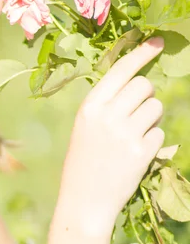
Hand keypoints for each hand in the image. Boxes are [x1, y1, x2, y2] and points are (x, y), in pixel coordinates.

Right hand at [56, 36, 164, 236]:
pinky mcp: (141, 152)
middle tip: (137, 114)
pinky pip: (160, 132)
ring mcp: (125, 134)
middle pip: (144, 86)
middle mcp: (107, 115)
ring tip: (134, 137)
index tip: (158, 42)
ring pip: (156, 107)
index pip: (120, 70)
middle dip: (147, 96)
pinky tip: (136, 155)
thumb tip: (138, 82)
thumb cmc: (83, 162)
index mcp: (89, 107)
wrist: (83, 201)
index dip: (142, 53)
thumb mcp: (85, 127)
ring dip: (152, 118)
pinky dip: (153, 141)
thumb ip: (106, 104)